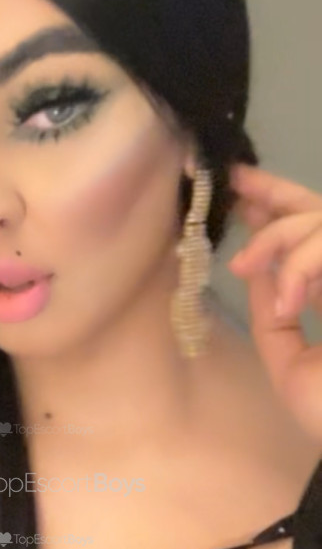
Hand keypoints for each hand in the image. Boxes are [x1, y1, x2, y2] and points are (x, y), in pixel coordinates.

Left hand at [227, 163, 321, 444]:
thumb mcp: (288, 360)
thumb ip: (272, 313)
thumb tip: (256, 265)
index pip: (311, 233)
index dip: (277, 205)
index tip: (241, 190)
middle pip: (321, 209)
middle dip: (275, 191)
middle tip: (236, 188)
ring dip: (280, 238)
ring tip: (245, 267)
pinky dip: (304, 266)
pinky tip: (289, 299)